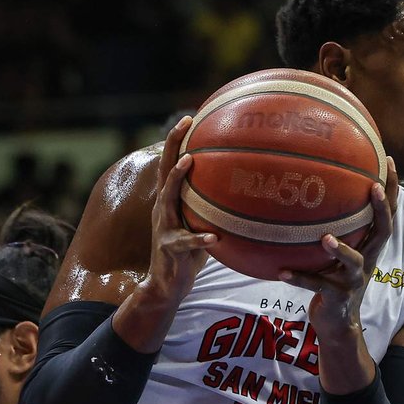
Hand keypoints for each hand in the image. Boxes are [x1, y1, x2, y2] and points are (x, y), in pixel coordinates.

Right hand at [140, 116, 215, 306]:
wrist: (166, 285)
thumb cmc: (188, 252)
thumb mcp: (198, 223)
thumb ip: (211, 206)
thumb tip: (241, 190)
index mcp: (169, 201)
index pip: (170, 165)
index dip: (176, 141)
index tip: (189, 118)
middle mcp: (161, 209)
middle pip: (164, 171)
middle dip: (171, 145)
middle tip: (183, 124)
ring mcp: (163, 228)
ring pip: (167, 199)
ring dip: (176, 179)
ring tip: (188, 162)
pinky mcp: (169, 248)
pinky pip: (186, 242)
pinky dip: (200, 239)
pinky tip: (215, 237)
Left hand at [279, 157, 398, 340]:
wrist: (338, 324)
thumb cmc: (334, 279)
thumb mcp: (339, 253)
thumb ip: (334, 228)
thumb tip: (312, 191)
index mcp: (369, 248)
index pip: (387, 215)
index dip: (391, 190)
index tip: (386, 161)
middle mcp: (367, 261)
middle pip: (383, 233)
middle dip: (381, 210)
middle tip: (373, 188)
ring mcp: (353, 281)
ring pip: (353, 263)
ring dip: (340, 250)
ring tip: (325, 238)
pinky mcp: (337, 298)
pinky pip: (318, 286)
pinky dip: (300, 279)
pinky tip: (282, 272)